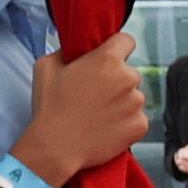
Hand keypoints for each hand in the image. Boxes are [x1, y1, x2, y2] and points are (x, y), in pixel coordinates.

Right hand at [16, 32, 146, 182]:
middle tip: (96, 94)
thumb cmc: (50, 105)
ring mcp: (137, 103)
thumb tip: (77, 51)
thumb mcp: (47, 66)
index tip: (109, 57)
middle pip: (129, 73)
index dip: (117, 47)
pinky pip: (137, 118)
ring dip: (122, 102)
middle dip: (116, 80)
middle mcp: (129, 78)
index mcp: (108, 60)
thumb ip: (66, 52)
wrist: (56, 146)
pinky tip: (106, 128)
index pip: (126, 40)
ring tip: (98, 115)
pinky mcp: (141, 125)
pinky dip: (126, 122)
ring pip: (134, 97)